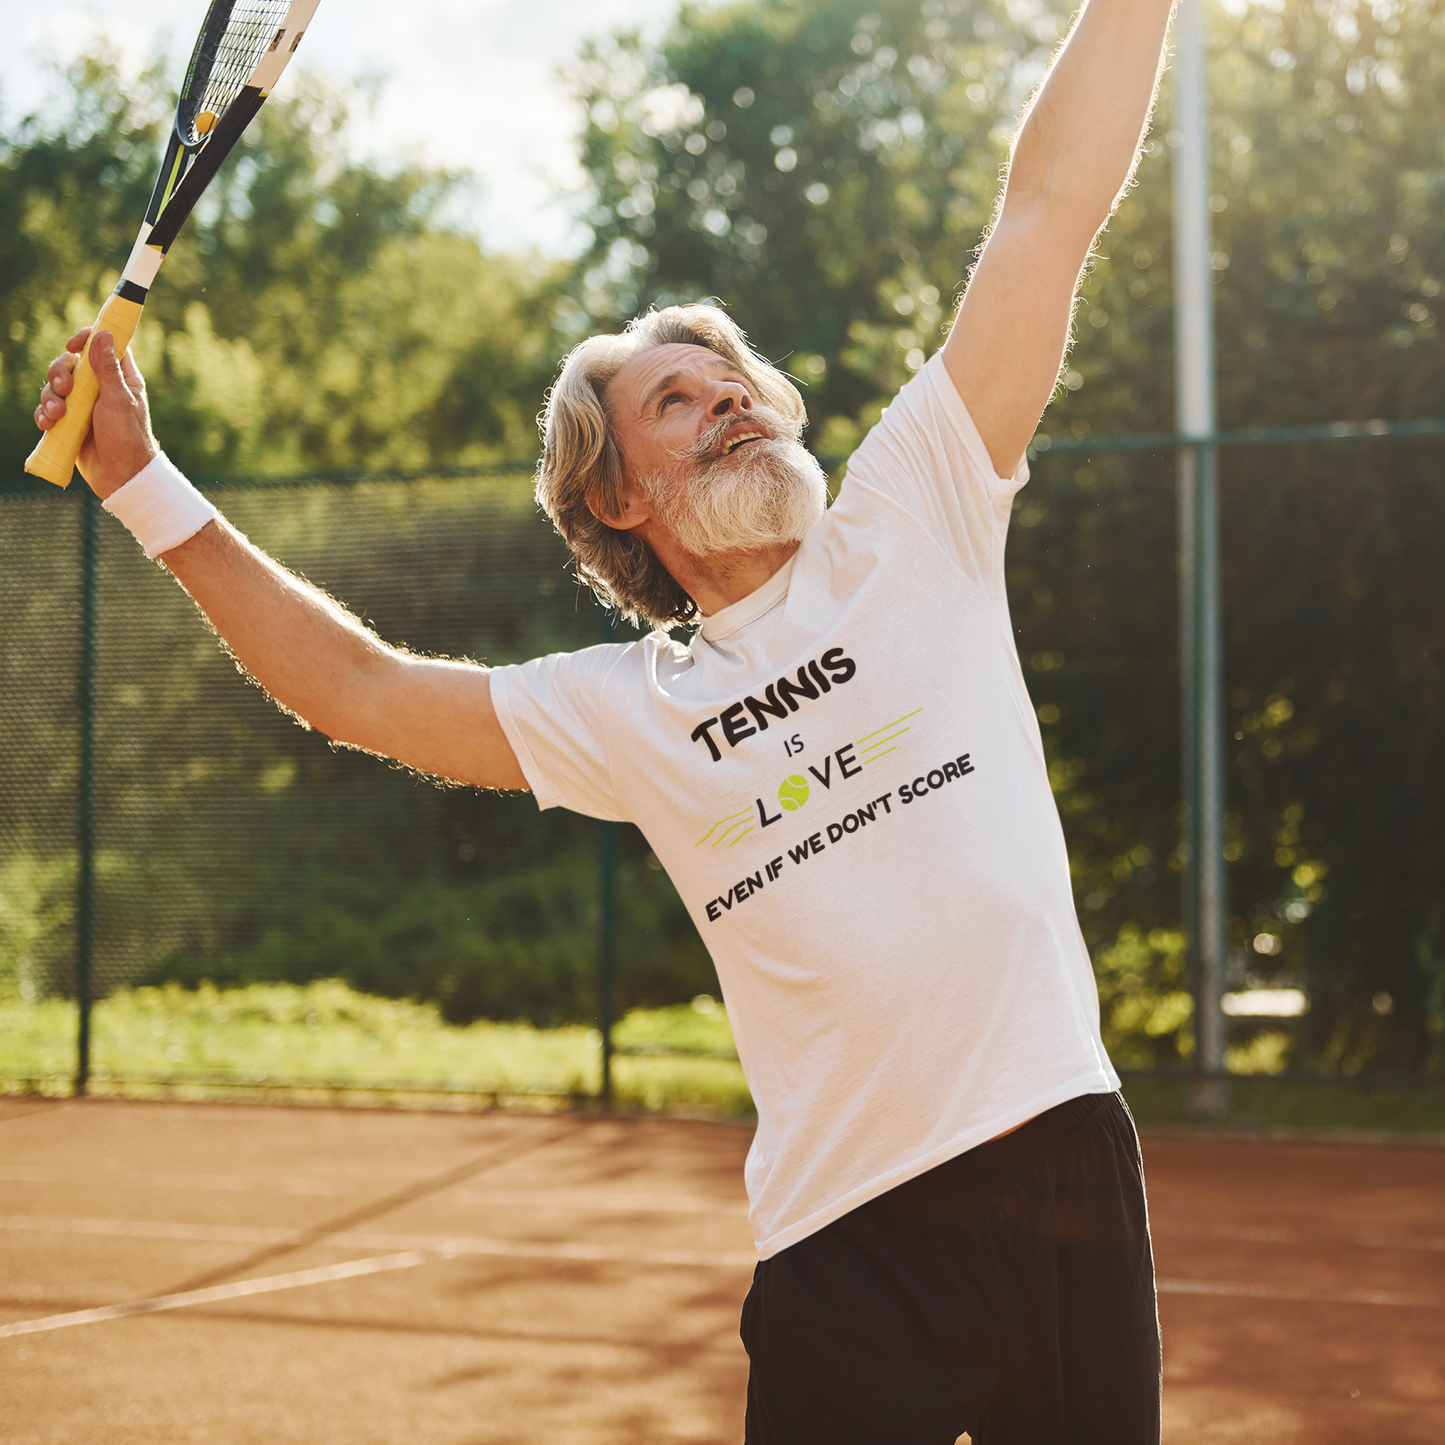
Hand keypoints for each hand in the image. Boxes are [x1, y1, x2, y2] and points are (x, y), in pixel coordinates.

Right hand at [35, 328, 159, 498]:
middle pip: (69, 364)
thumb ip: (108, 369)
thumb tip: (103, 334)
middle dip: (59, 373)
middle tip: (64, 389)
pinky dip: (45, 414)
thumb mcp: (118, 400)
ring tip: (58, 416)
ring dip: (50, 398)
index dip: (86, 339)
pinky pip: (49, 409)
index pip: (102, 346)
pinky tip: (48, 425)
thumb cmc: (127, 437)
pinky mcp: (70, 422)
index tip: (73, 346)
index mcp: (120, 378)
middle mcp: (100, 388)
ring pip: (55, 387)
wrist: (120, 476)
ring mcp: (83, 405)